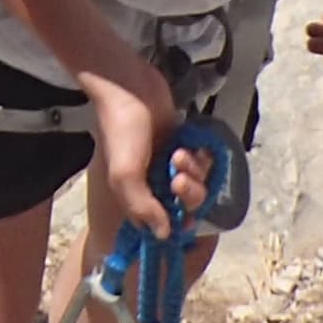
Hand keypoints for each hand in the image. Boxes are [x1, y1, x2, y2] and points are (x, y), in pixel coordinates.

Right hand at [80, 62, 194, 238]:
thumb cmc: (122, 129)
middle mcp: (153, 184)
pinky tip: (187, 146)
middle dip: (188, 195)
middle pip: (184, 206)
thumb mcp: (125, 174)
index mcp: (136, 195)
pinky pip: (201, 164)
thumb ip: (143, 207)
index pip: (161, 225)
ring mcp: (168, 165)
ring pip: (196, 184)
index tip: (183, 219)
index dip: (176, 225)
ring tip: (179, 153)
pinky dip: (199, 158)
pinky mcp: (182, 146)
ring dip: (193, 172)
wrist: (130, 87)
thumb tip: (164, 236)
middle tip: (178, 179)